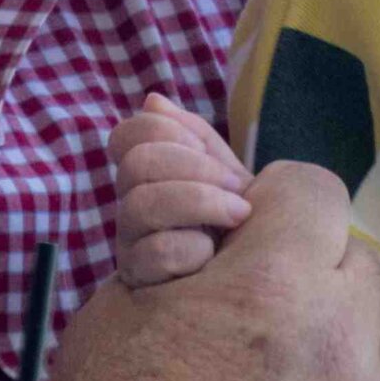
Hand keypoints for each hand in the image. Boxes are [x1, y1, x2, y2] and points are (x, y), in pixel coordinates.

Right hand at [42, 160, 379, 380]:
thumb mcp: (131, 281)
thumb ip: (173, 206)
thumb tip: (160, 111)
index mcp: (277, 283)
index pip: (313, 188)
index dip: (270, 199)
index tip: (233, 225)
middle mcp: (338, 336)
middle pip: (355, 251)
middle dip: (308, 253)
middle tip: (251, 282)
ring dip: (341, 307)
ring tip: (283, 329)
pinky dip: (354, 360)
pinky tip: (303, 373)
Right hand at [110, 93, 253, 286]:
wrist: (253, 271)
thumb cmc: (233, 218)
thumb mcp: (223, 172)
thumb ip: (193, 135)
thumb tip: (152, 100)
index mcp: (146, 175)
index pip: (126, 135)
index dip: (168, 133)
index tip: (210, 152)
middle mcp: (129, 205)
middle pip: (136, 165)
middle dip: (194, 168)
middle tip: (234, 186)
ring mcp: (129, 243)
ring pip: (141, 205)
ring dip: (201, 203)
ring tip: (238, 214)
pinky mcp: (138, 280)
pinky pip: (156, 252)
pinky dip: (193, 249)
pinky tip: (211, 256)